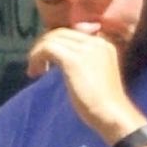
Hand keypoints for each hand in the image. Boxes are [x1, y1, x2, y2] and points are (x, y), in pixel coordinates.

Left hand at [26, 25, 138, 139]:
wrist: (112, 113)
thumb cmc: (102, 103)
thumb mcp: (94, 75)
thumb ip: (81, 63)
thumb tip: (59, 59)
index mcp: (103, 43)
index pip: (71, 32)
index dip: (54, 43)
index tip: (47, 60)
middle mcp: (95, 41)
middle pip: (60, 32)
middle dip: (43, 45)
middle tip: (36, 64)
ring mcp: (85, 49)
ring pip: (51, 39)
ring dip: (37, 52)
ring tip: (34, 70)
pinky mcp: (73, 60)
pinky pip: (47, 48)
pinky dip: (36, 57)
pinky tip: (35, 72)